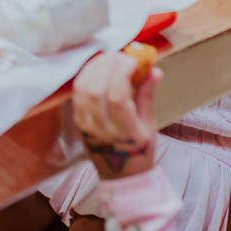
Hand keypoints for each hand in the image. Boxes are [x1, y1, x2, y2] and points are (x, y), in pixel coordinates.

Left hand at [74, 53, 160, 179]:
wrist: (120, 175)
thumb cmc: (139, 150)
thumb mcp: (150, 125)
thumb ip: (147, 95)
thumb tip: (154, 70)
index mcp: (124, 132)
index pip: (117, 97)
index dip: (122, 74)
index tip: (132, 60)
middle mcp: (100, 128)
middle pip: (96, 89)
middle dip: (108, 66)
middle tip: (120, 55)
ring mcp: (84, 124)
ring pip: (82, 88)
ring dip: (95, 67)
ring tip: (110, 58)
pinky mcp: (75, 119)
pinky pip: (76, 92)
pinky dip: (86, 75)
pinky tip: (98, 67)